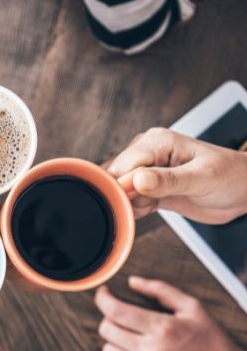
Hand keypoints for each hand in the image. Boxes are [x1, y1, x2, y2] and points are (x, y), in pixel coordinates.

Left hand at [96, 277, 246, 350]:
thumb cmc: (213, 341)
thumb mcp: (192, 307)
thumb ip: (160, 290)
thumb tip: (132, 282)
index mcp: (162, 328)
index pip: (115, 311)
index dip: (103, 298)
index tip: (104, 294)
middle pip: (106, 330)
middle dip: (109, 318)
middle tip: (121, 316)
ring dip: (115, 341)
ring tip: (131, 336)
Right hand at [108, 128, 246, 222]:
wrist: (244, 191)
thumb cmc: (232, 177)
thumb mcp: (203, 178)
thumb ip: (169, 180)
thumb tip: (138, 181)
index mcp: (158, 141)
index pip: (125, 164)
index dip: (125, 185)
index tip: (137, 201)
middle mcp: (148, 152)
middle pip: (116, 176)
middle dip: (127, 196)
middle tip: (150, 204)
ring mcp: (147, 169)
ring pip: (119, 189)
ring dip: (131, 203)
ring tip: (155, 204)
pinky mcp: (148, 186)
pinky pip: (129, 199)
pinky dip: (135, 208)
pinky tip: (152, 207)